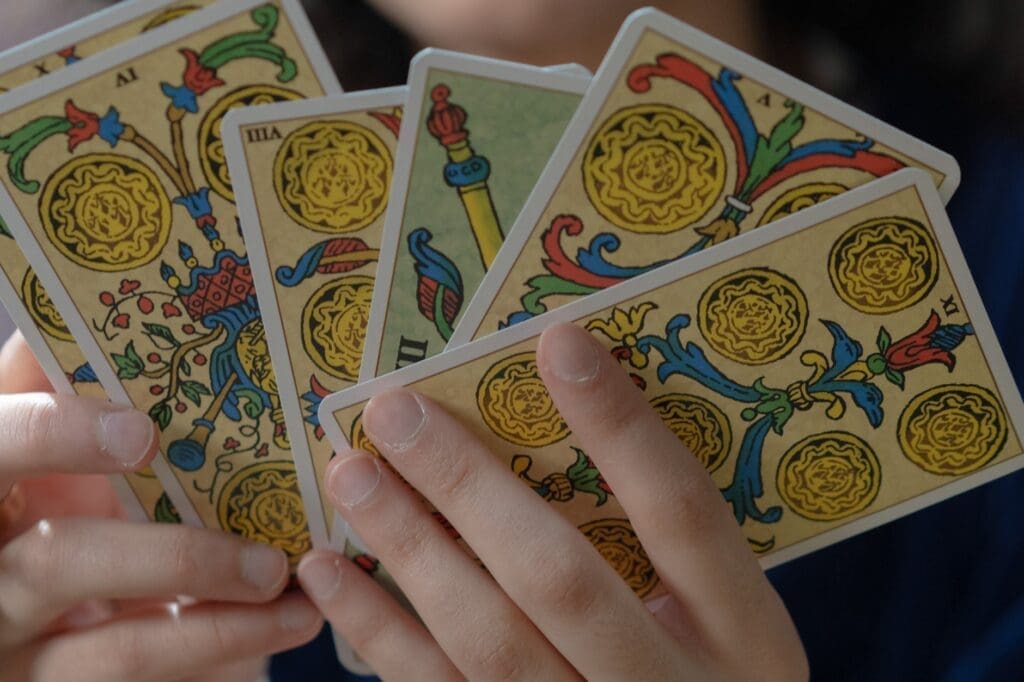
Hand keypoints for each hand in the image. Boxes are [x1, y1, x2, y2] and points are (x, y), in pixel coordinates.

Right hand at [0, 332, 323, 680]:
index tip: (144, 433)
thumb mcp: (51, 454)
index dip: (56, 437)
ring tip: (290, 591)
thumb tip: (102, 308)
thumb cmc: (56, 507)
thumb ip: (60, 392)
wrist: (52, 615)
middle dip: (173, 555)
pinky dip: (222, 654)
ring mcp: (20, 647)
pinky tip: (288, 623)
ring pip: (115, 648)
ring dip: (219, 621)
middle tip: (264, 552)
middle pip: (61, 561)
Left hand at [298, 323, 806, 679]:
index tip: (555, 340)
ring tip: (352, 475)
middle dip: (470, 487)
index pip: (681, 512)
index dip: (619, 426)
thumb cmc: (712, 678)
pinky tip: (331, 572)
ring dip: (411, 550)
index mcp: (744, 634)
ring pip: (488, 641)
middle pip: (561, 577)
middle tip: (395, 410)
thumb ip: (667, 547)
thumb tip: (560, 424)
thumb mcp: (730, 624)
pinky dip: (378, 632)